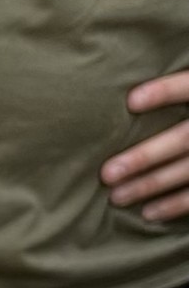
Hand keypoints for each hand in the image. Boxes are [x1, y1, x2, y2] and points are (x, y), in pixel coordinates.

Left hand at [104, 70, 188, 222]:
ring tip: (117, 197)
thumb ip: (180, 85)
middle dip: (148, 156)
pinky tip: (149, 213)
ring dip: (154, 185)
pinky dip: (177, 204)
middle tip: (107, 173)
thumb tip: (140, 74)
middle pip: (187, 138)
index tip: (131, 100)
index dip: (166, 92)